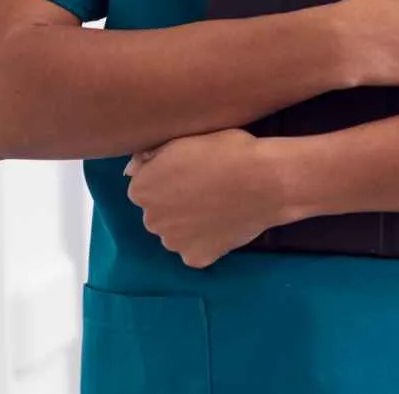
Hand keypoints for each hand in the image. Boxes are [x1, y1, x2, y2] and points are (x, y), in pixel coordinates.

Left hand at [124, 129, 282, 268]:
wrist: (265, 180)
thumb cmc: (226, 151)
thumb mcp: (184, 139)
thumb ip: (151, 156)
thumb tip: (132, 168)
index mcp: (141, 189)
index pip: (146, 187)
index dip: (169, 179)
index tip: (191, 172)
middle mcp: (150, 220)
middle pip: (159, 213)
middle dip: (176, 204)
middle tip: (206, 189)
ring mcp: (173, 243)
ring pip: (177, 233)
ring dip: (190, 224)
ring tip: (219, 206)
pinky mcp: (197, 258)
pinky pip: (197, 250)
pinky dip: (208, 240)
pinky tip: (225, 224)